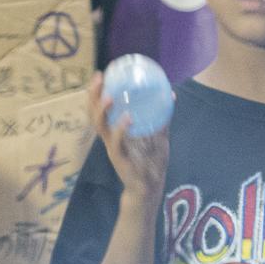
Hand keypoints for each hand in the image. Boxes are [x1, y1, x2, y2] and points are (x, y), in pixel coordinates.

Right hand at [89, 72, 168, 203]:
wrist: (149, 189)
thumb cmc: (151, 164)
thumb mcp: (158, 136)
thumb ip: (162, 118)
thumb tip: (170, 95)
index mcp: (115, 132)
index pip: (100, 109)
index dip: (97, 92)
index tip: (102, 74)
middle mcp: (110, 138)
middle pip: (94, 114)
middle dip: (93, 95)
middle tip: (99, 78)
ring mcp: (113, 148)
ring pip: (101, 126)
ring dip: (103, 110)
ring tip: (110, 96)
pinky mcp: (120, 158)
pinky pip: (117, 142)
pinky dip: (121, 129)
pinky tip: (128, 117)